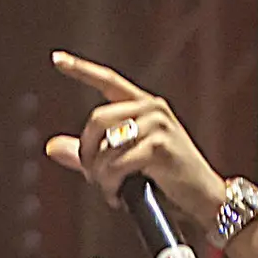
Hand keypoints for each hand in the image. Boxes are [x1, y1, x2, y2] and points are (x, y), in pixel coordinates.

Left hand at [43, 51, 229, 229]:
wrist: (205, 198)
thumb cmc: (169, 180)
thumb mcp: (127, 162)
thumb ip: (92, 153)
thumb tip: (51, 147)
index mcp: (145, 106)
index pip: (108, 81)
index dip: (81, 70)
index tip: (57, 59)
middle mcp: (152, 109)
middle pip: (97, 119)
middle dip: (87, 152)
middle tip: (92, 176)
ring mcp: (158, 126)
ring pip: (106, 146)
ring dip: (100, 175)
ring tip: (109, 190)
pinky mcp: (161, 147)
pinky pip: (118, 165)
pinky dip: (111, 185)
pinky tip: (118, 196)